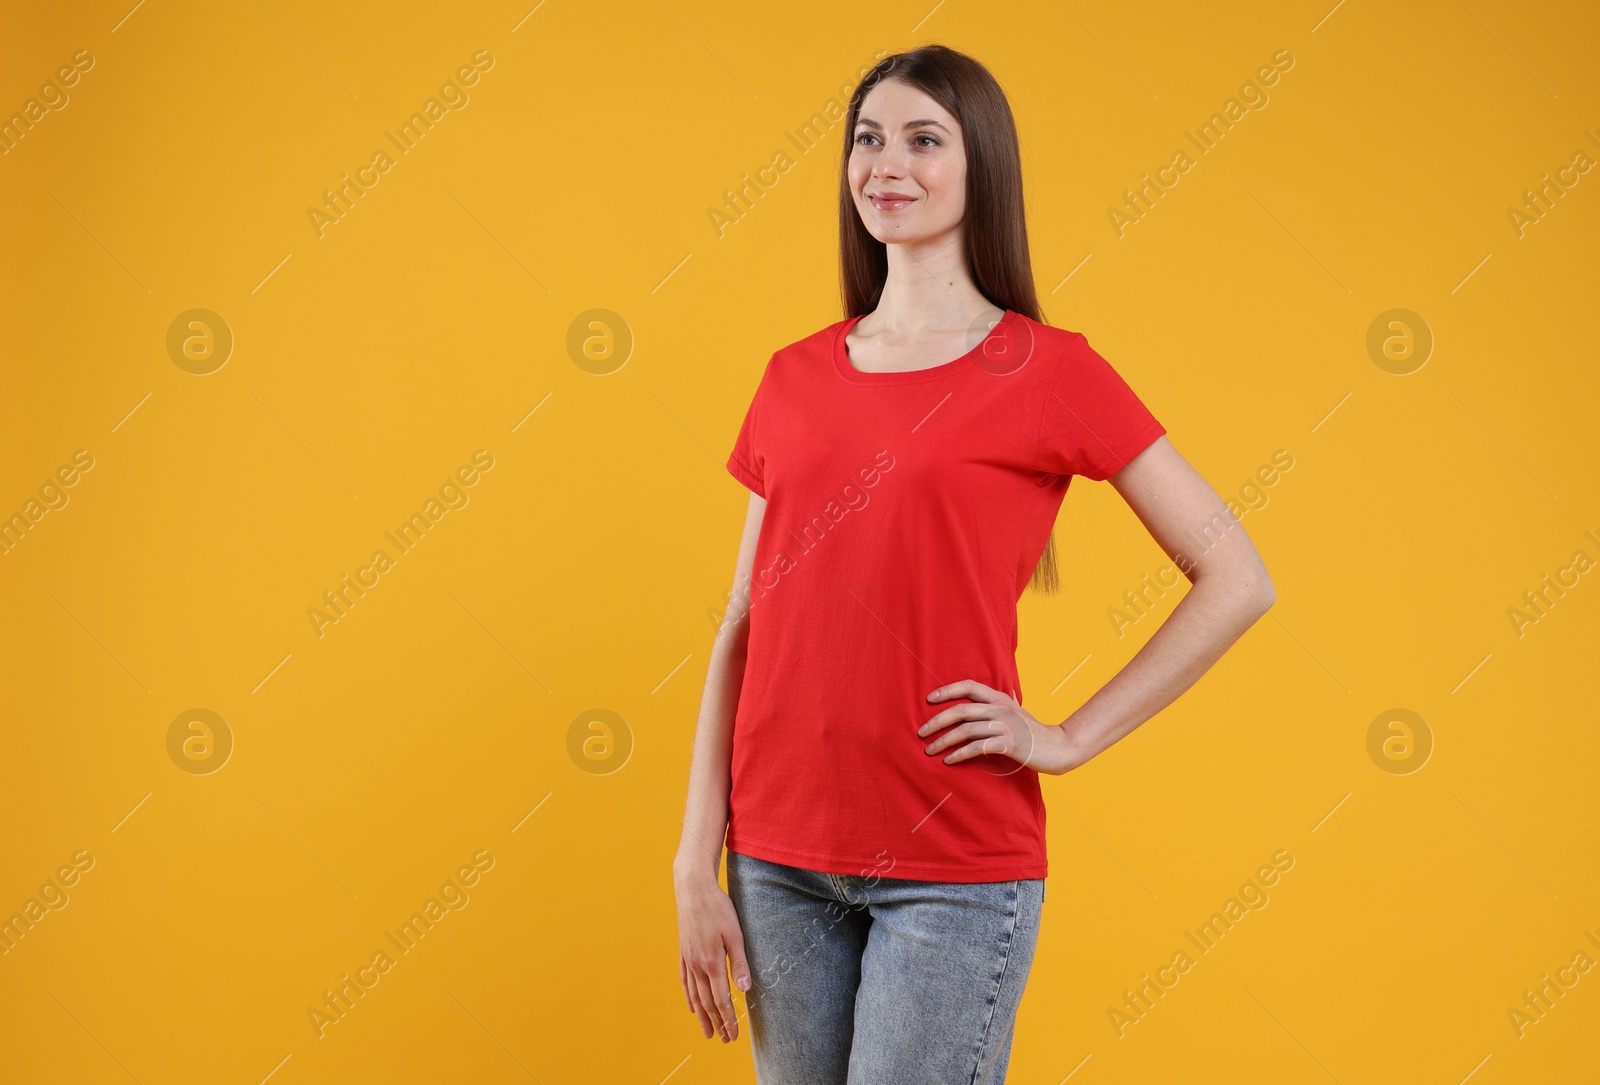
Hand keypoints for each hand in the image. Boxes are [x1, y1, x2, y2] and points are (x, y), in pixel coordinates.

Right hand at [674, 865, 751, 1043]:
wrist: (693, 889)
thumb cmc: (717, 908)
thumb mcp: (735, 934)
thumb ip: (740, 963)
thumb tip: (745, 990)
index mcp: (712, 962)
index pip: (721, 1000)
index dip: (727, 1020)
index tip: (732, 1035)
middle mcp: (697, 965)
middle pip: (707, 1002)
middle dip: (716, 1023)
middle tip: (723, 1040)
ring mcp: (687, 959)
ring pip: (694, 995)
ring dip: (702, 1017)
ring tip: (707, 1033)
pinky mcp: (683, 952)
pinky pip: (684, 981)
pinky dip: (688, 997)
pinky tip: (692, 1007)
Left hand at [919, 679, 1077, 774]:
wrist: (1059, 747)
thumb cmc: (1032, 732)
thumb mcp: (1014, 712)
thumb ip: (997, 706)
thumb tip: (976, 702)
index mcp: (1000, 699)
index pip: (970, 686)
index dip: (948, 690)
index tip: (929, 699)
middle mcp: (1001, 709)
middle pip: (961, 710)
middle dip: (937, 721)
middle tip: (920, 732)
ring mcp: (1005, 726)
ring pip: (966, 730)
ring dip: (943, 741)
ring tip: (929, 750)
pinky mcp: (1009, 744)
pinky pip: (977, 748)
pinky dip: (959, 754)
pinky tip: (949, 760)